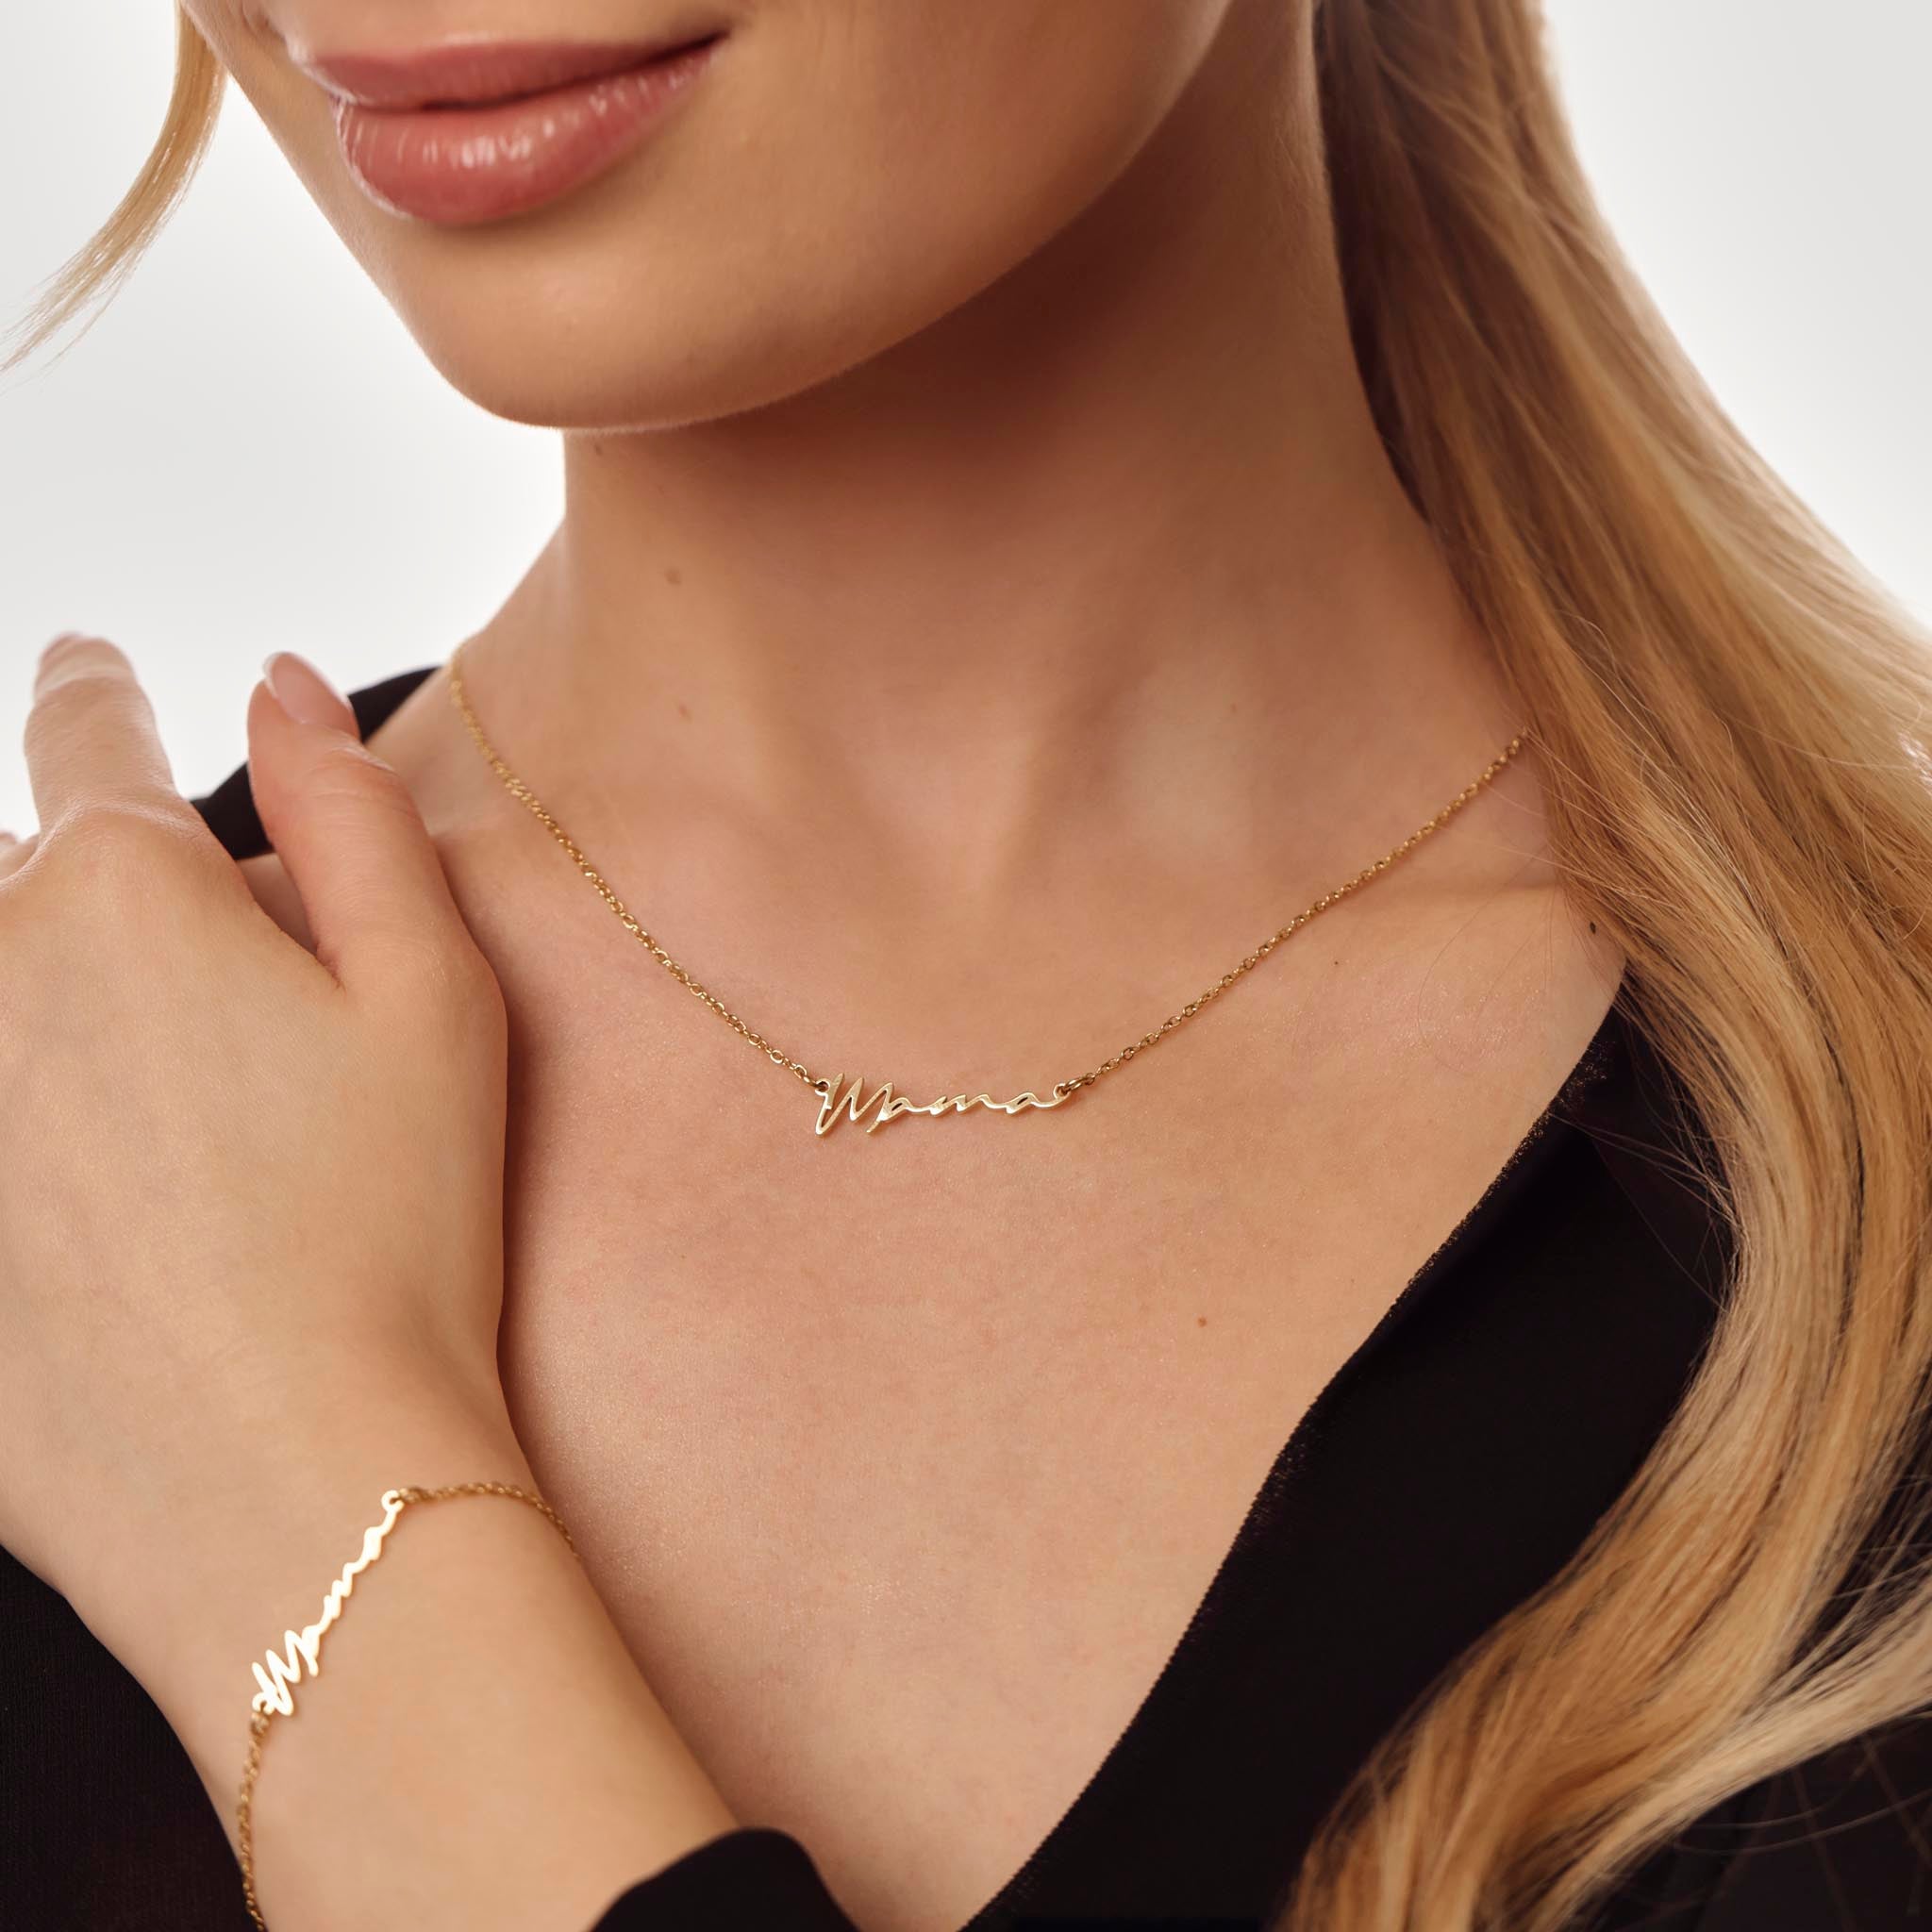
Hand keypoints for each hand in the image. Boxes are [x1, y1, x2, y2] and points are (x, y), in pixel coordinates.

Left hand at [0, 636, 741, 1930]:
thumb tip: (280, 684)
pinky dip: (30, 1128)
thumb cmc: (394, 1237)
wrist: (296, 1487)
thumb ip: (352, 810)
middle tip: (193, 980)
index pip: (85, 731)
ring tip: (161, 1110)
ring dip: (46, 1010)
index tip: (93, 668)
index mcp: (120, 895)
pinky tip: (108, 1196)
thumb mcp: (435, 992)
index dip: (96, 688)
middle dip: (83, 889)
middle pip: (11, 878)